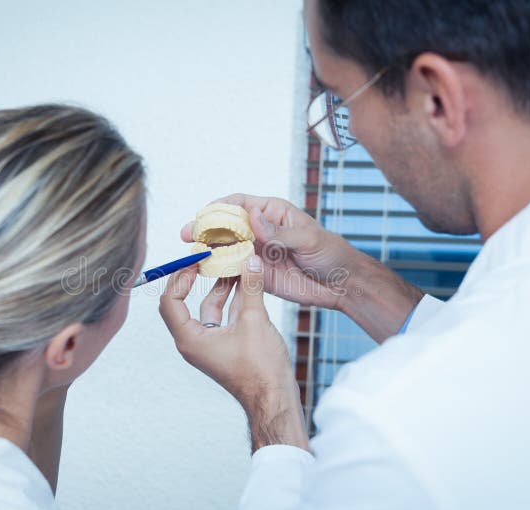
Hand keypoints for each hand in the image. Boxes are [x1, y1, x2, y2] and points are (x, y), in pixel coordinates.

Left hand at [159, 256, 308, 452]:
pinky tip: (246, 282)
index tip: (193, 260)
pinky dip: (232, 300)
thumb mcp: (255, 320)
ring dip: (220, 286)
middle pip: (186, 302)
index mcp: (190, 339)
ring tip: (232, 264)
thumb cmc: (260, 370)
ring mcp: (210, 345)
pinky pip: (223, 318)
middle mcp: (194, 342)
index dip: (179, 277)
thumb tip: (250, 260)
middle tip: (207, 258)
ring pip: (209, 308)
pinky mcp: (225, 347)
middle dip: (198, 279)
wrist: (276, 400)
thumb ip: (250, 287)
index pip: (170, 300)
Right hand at [181, 194, 353, 309]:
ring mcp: (256, 252)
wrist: (341, 284)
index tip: (204, 215)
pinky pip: (233, 271)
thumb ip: (279, 231)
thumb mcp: (308, 239)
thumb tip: (253, 217)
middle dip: (206, 229)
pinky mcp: (256, 274)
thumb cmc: (330, 254)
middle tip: (188, 235)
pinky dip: (219, 272)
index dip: (219, 208)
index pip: (239, 204)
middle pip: (226, 226)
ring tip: (193, 256)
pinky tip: (206, 274)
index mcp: (272, 212)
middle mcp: (260, 230)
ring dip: (208, 251)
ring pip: (225, 248)